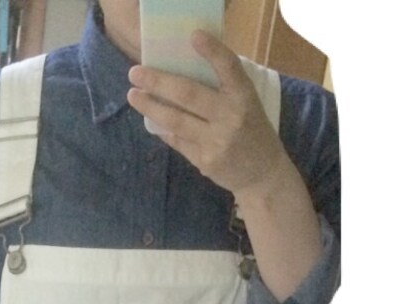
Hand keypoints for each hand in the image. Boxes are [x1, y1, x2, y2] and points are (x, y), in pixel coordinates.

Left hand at [126, 30, 283, 195]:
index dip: (212, 51)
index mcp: (244, 96)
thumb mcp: (247, 103)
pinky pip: (178, 141)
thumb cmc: (252, 131)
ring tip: (133, 95)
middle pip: (188, 94)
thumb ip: (223, 89)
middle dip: (158, 82)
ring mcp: (217, 141)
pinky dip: (164, 130)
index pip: (229, 68)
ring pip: (176, 120)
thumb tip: (181, 71)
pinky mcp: (205, 161)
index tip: (194, 36)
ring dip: (151, 107)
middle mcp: (231, 116)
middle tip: (135, 72)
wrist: (264, 174)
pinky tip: (152, 121)